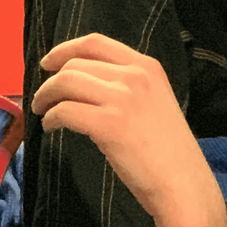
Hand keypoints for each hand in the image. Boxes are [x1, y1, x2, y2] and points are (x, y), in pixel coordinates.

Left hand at [31, 34, 226, 226]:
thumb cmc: (167, 151)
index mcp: (147, 66)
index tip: (49, 63)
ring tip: (44, 112)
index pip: (95, 42)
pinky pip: (65, 110)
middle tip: (43, 99)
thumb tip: (84, 84)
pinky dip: (51, 118)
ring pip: (65, 82)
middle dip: (51, 80)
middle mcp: (135, 75)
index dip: (64, 50)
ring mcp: (123, 98)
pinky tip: (52, 127)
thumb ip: (127, 86)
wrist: (182, 183)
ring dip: (46, 96)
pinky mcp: (109, 124)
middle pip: (75, 64)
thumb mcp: (154, 102)